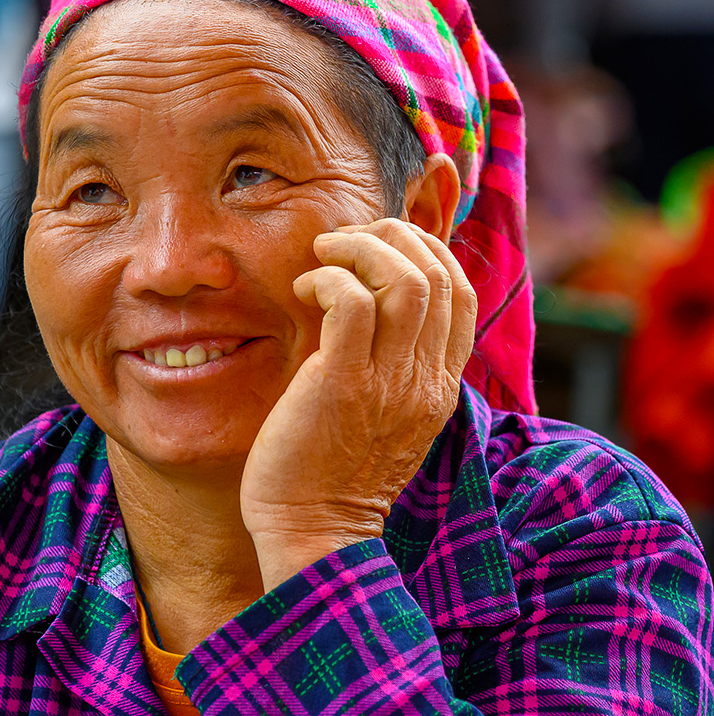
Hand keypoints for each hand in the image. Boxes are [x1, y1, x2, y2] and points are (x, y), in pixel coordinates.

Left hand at [239, 218, 476, 590]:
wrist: (315, 534)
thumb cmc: (335, 468)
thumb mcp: (385, 413)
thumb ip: (392, 363)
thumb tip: (367, 300)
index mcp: (439, 384)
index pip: (463, 294)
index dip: (428, 250)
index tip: (382, 244)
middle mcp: (425, 379)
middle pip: (438, 275)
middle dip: (394, 236)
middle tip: (347, 239)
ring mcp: (389, 383)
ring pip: (405, 281)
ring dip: (362, 249)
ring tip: (325, 252)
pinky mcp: (344, 386)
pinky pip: (353, 304)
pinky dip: (329, 279)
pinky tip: (305, 287)